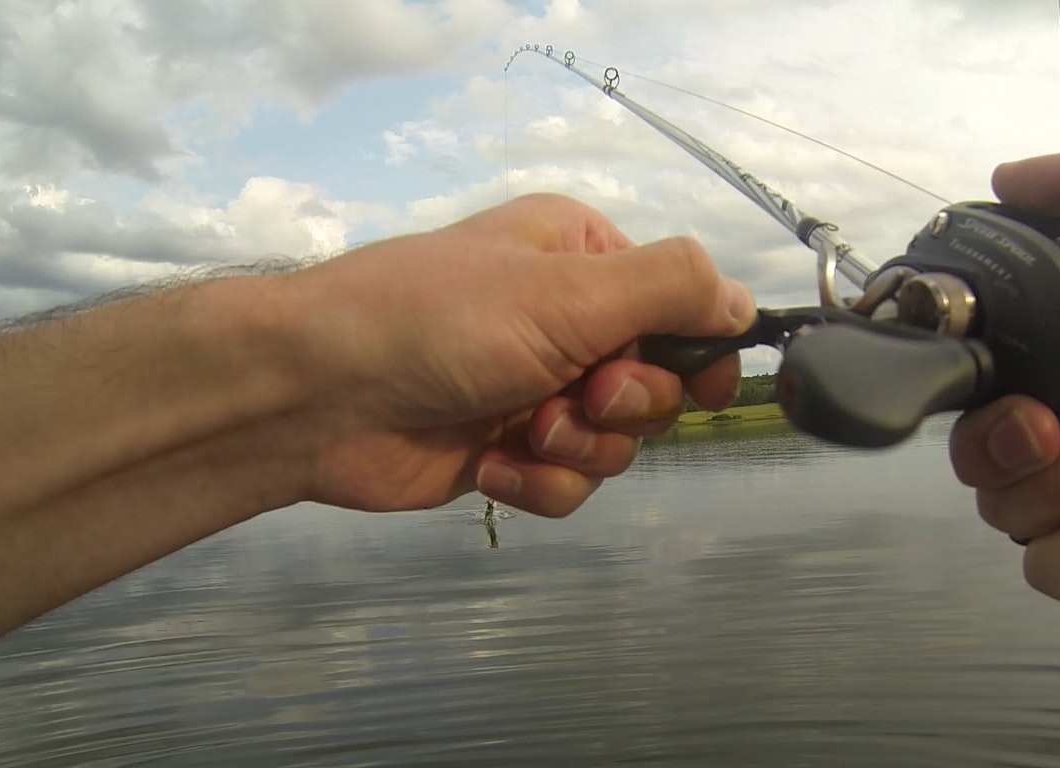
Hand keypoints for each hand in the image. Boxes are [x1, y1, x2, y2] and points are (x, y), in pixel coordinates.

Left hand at [281, 193, 754, 518]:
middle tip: (575, 393)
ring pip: (619, 444)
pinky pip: (569, 482)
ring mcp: (537, 388)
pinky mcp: (509, 449)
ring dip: (577, 447)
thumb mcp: (567, 290)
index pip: (683, 307)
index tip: (699, 385)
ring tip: (520, 431)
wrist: (315, 395)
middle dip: (622, 405)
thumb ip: (670, 290)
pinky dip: (539, 481)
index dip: (697, 355)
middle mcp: (567, 321)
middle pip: (659, 385)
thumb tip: (744, 303)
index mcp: (584, 260)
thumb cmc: (437, 321)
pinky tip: (490, 465)